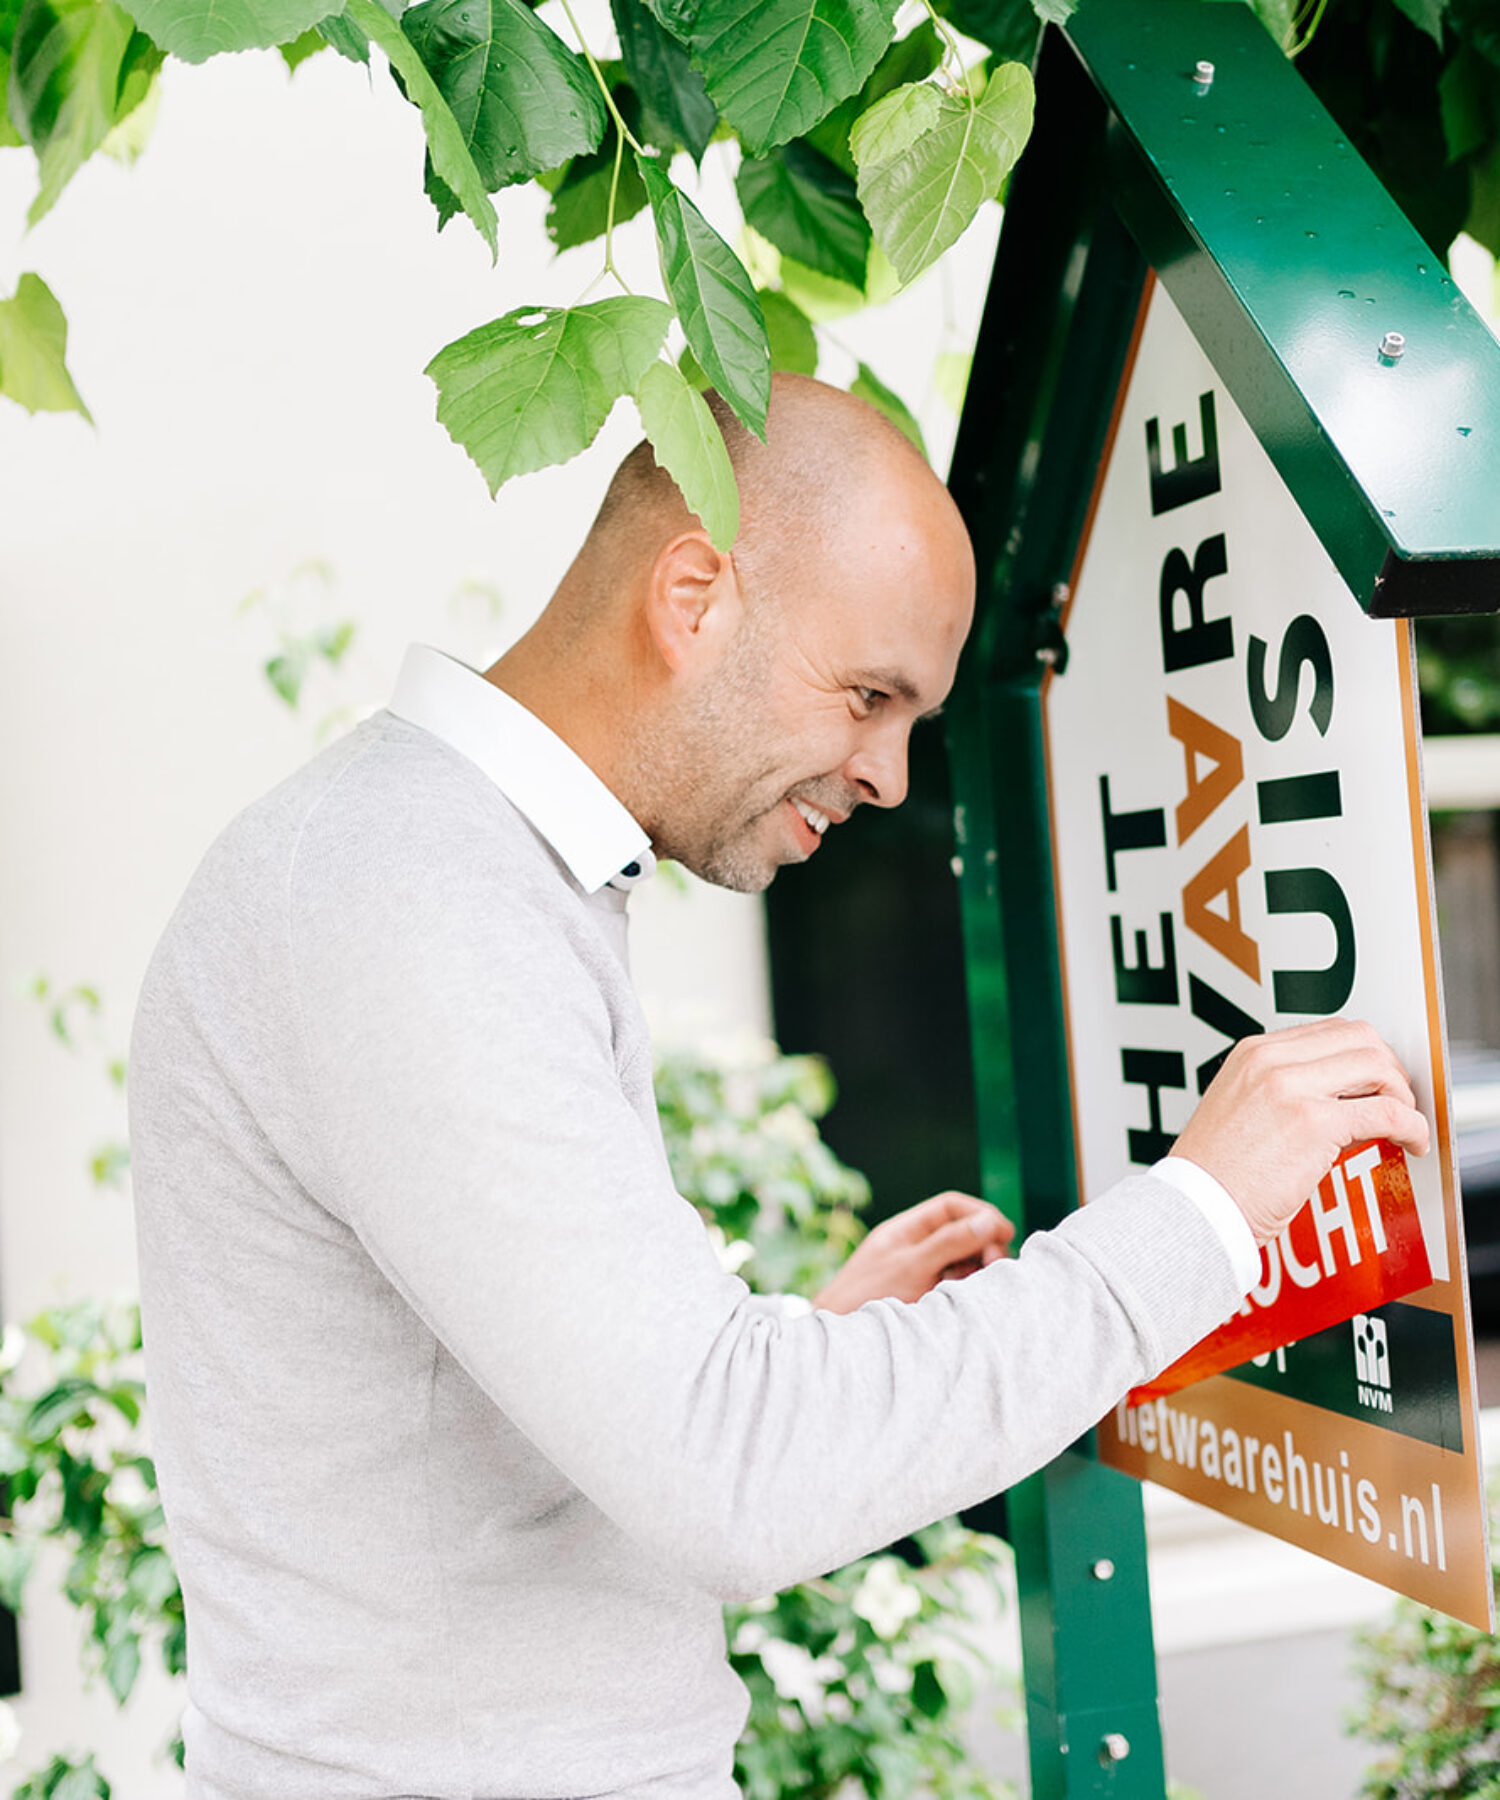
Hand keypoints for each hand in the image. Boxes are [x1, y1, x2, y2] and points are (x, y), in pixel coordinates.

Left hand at [813, 1191, 1014, 1313]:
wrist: (838, 1343)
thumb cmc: (865, 1298)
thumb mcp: (911, 1266)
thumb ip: (949, 1242)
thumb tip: (990, 1221)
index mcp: (906, 1231)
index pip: (951, 1207)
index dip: (980, 1215)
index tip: (1004, 1232)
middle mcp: (914, 1249)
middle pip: (962, 1234)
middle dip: (984, 1246)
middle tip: (996, 1266)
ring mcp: (920, 1276)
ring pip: (963, 1264)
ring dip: (978, 1271)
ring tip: (981, 1287)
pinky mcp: (925, 1301)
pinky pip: (956, 1289)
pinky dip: (967, 1291)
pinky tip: (968, 1302)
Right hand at [1171, 1018, 1429, 1243]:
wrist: (1197, 1207)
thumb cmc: (1214, 1173)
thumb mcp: (1238, 1108)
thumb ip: (1279, 1090)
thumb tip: (1334, 1096)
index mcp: (1252, 1053)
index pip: (1329, 1031)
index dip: (1364, 1054)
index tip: (1375, 1080)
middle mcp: (1271, 1061)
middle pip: (1360, 1037)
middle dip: (1389, 1068)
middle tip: (1396, 1099)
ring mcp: (1291, 1087)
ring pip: (1378, 1066)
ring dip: (1402, 1095)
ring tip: (1403, 1123)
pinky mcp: (1313, 1123)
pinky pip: (1386, 1113)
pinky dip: (1411, 1126)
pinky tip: (1411, 1143)